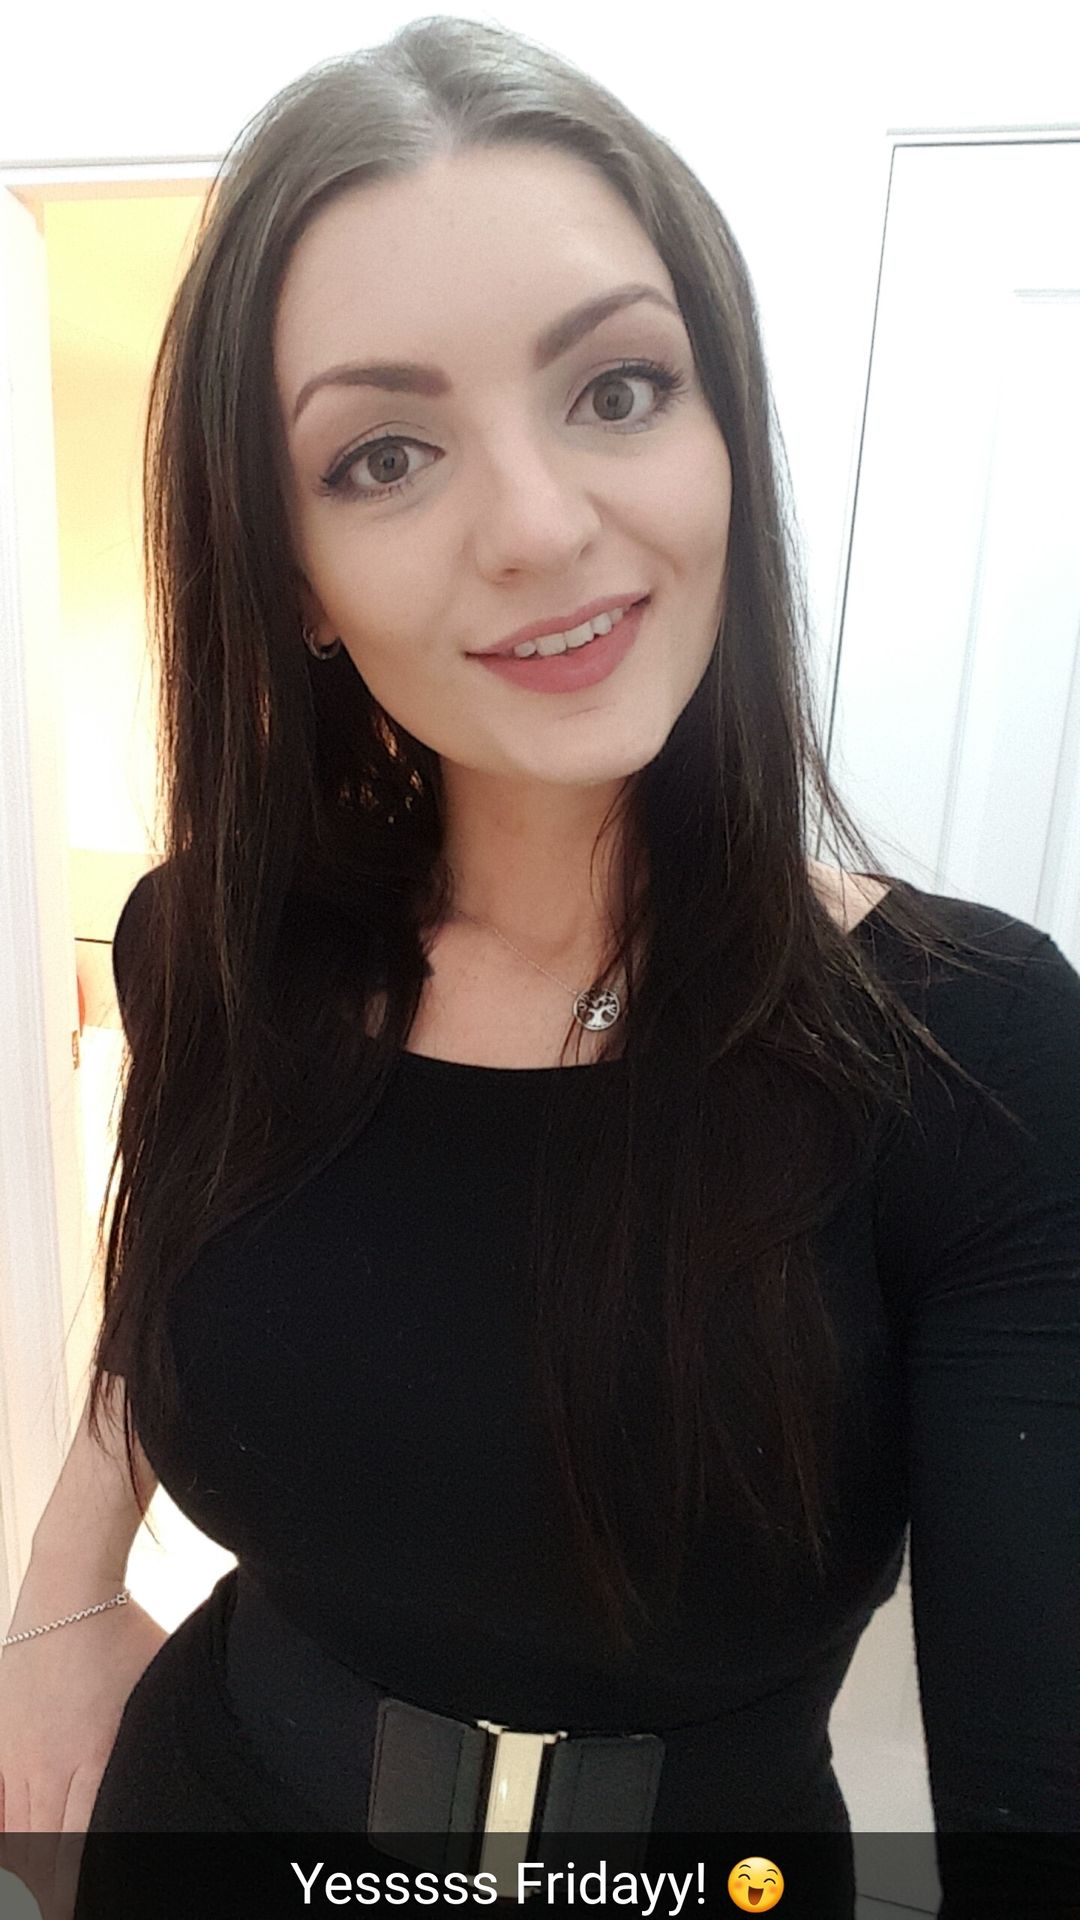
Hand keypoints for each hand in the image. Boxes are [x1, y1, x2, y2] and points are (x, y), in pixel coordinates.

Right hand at [0, 1593, 168, 1918]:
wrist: (69, 1588)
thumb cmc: (125, 1633)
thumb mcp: (157, 1689)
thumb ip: (160, 1739)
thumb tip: (192, 1772)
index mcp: (95, 1757)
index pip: (82, 1847)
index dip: (78, 1888)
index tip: (80, 1907)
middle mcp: (50, 1764)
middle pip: (44, 1850)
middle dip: (53, 1891)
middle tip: (61, 1912)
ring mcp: (18, 1753)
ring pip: (16, 1831)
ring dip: (26, 1871)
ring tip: (36, 1901)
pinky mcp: (1, 1739)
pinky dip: (6, 1831)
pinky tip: (12, 1861)